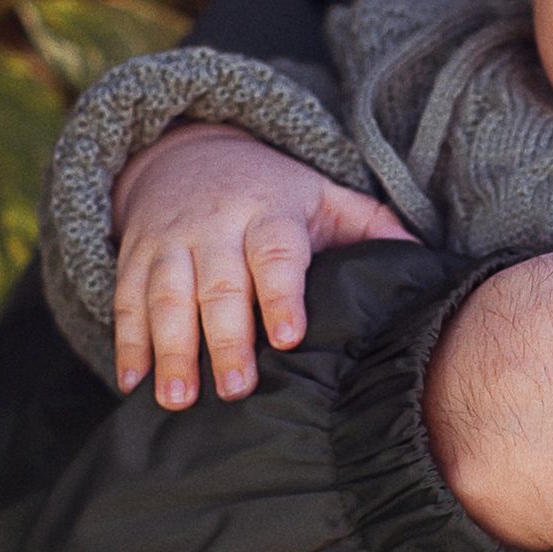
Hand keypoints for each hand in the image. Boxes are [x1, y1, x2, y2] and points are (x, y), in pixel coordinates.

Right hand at [112, 124, 407, 408]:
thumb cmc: (274, 193)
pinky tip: (132, 383)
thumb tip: (426, 260)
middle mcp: (215, 226)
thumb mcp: (323, 196)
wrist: (188, 152)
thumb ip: (371, 227)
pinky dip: (128, 342)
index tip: (290, 337)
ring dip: (169, 350)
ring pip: (165, 296)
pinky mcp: (135, 256)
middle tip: (235, 390)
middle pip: (218, 284)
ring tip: (177, 399)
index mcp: (270, 213)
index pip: (276, 254)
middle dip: (224, 338)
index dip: (282, 294)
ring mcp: (170, 242)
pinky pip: (126, 300)